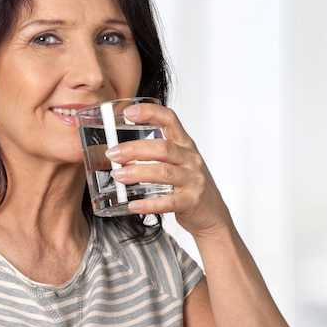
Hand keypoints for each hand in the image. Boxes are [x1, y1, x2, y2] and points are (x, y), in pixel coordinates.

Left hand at [105, 102, 232, 238]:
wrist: (213, 214)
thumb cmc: (189, 185)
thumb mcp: (177, 163)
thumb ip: (154, 154)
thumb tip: (116, 152)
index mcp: (185, 145)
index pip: (170, 120)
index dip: (150, 112)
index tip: (128, 112)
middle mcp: (191, 159)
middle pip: (163, 148)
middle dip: (134, 149)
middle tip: (113, 154)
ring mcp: (193, 180)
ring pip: (164, 172)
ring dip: (138, 173)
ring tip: (118, 175)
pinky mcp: (192, 201)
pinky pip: (168, 202)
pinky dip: (149, 204)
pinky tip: (134, 205)